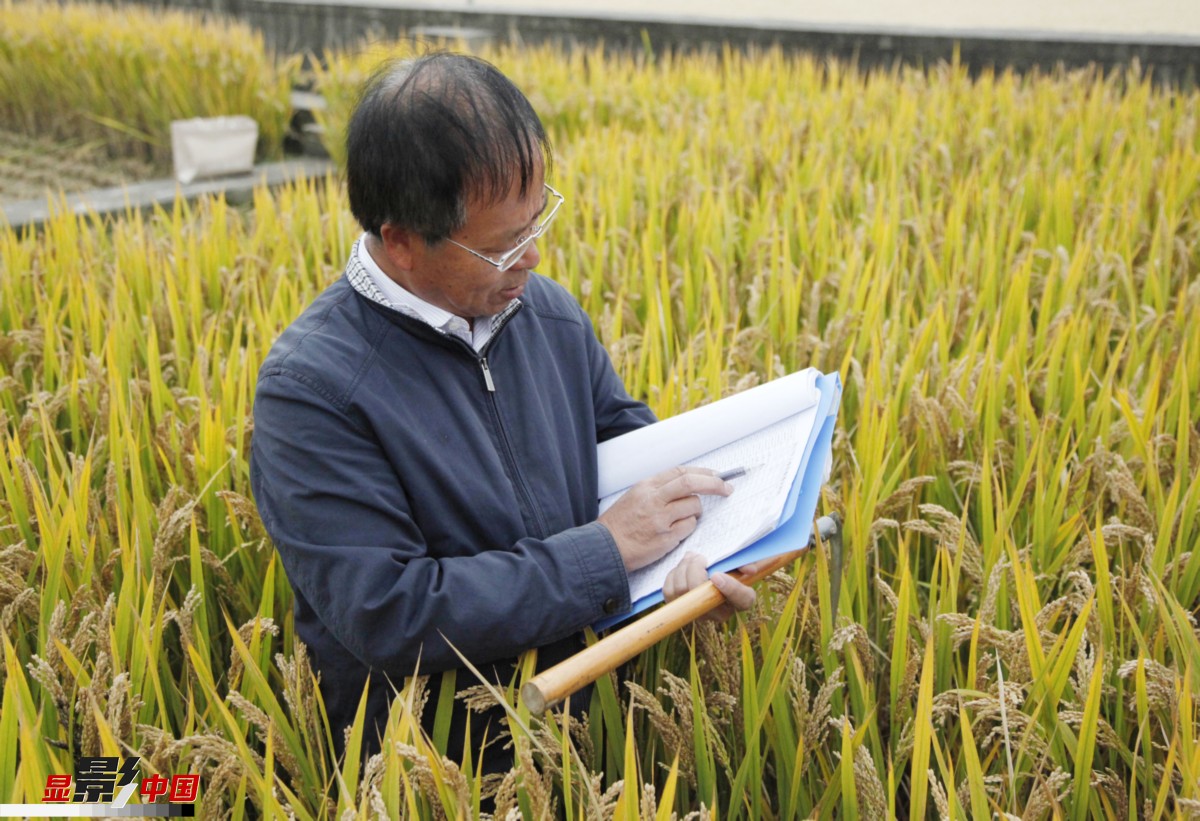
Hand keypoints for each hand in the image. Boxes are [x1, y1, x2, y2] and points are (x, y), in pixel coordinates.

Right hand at [597, 466, 731, 571]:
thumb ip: (660, 489)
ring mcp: (660, 519)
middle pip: (691, 483)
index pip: (680, 471)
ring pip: (693, 507)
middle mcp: (654, 499)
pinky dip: (688, 527)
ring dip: (696, 511)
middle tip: (726, 488)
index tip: (716, 475)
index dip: (702, 472)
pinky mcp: (665, 538)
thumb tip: (689, 484)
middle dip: (714, 484)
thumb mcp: (635, 496)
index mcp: (647, 486)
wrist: (606, 548)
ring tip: (684, 518)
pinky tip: (676, 532)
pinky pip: (688, 527)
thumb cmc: (621, 523)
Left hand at [662, 551, 756, 621]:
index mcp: (742, 600)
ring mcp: (699, 613)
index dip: (731, 589)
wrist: (714, 571)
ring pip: (682, 591)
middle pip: (703, 597)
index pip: (742, 600)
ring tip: (691, 557)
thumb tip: (749, 569)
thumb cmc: (730, 566)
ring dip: (683, 568)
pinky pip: (669, 591)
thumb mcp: (740, 563)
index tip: (717, 575)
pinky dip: (673, 575)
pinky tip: (682, 567)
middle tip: (700, 557)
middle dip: (696, 572)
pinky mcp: (680, 608)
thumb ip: (746, 563)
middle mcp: (721, 613)